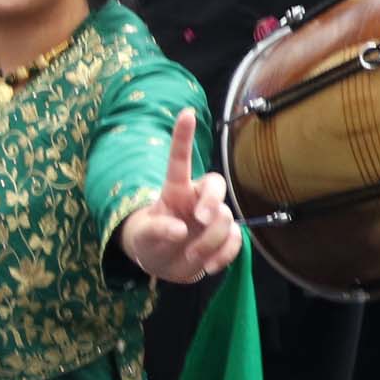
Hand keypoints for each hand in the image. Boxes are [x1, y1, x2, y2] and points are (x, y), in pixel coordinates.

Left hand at [117, 110, 241, 284]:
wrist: (164, 264)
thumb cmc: (150, 241)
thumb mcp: (143, 237)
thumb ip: (157, 230)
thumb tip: (179, 230)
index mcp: (174, 190)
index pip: (179, 160)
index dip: (183, 137)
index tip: (187, 113)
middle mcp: (197, 198)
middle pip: (216, 184)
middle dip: (212, 200)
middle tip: (201, 218)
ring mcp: (213, 217)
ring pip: (225, 219)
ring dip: (210, 241)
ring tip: (191, 256)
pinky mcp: (225, 237)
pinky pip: (236, 240)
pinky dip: (224, 255)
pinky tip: (208, 266)